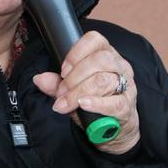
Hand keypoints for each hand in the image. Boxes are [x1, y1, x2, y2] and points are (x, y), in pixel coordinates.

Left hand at [33, 31, 140, 154]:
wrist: (114, 128)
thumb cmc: (94, 102)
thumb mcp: (72, 90)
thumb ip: (56, 84)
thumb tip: (40, 79)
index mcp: (106, 54)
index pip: (95, 40)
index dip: (76, 52)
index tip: (63, 70)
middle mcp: (119, 65)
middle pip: (100, 60)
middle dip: (75, 76)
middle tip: (62, 91)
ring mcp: (126, 85)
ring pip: (104, 80)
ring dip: (79, 91)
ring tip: (66, 103)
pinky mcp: (127, 106)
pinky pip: (114, 102)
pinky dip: (96, 103)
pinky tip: (83, 104)